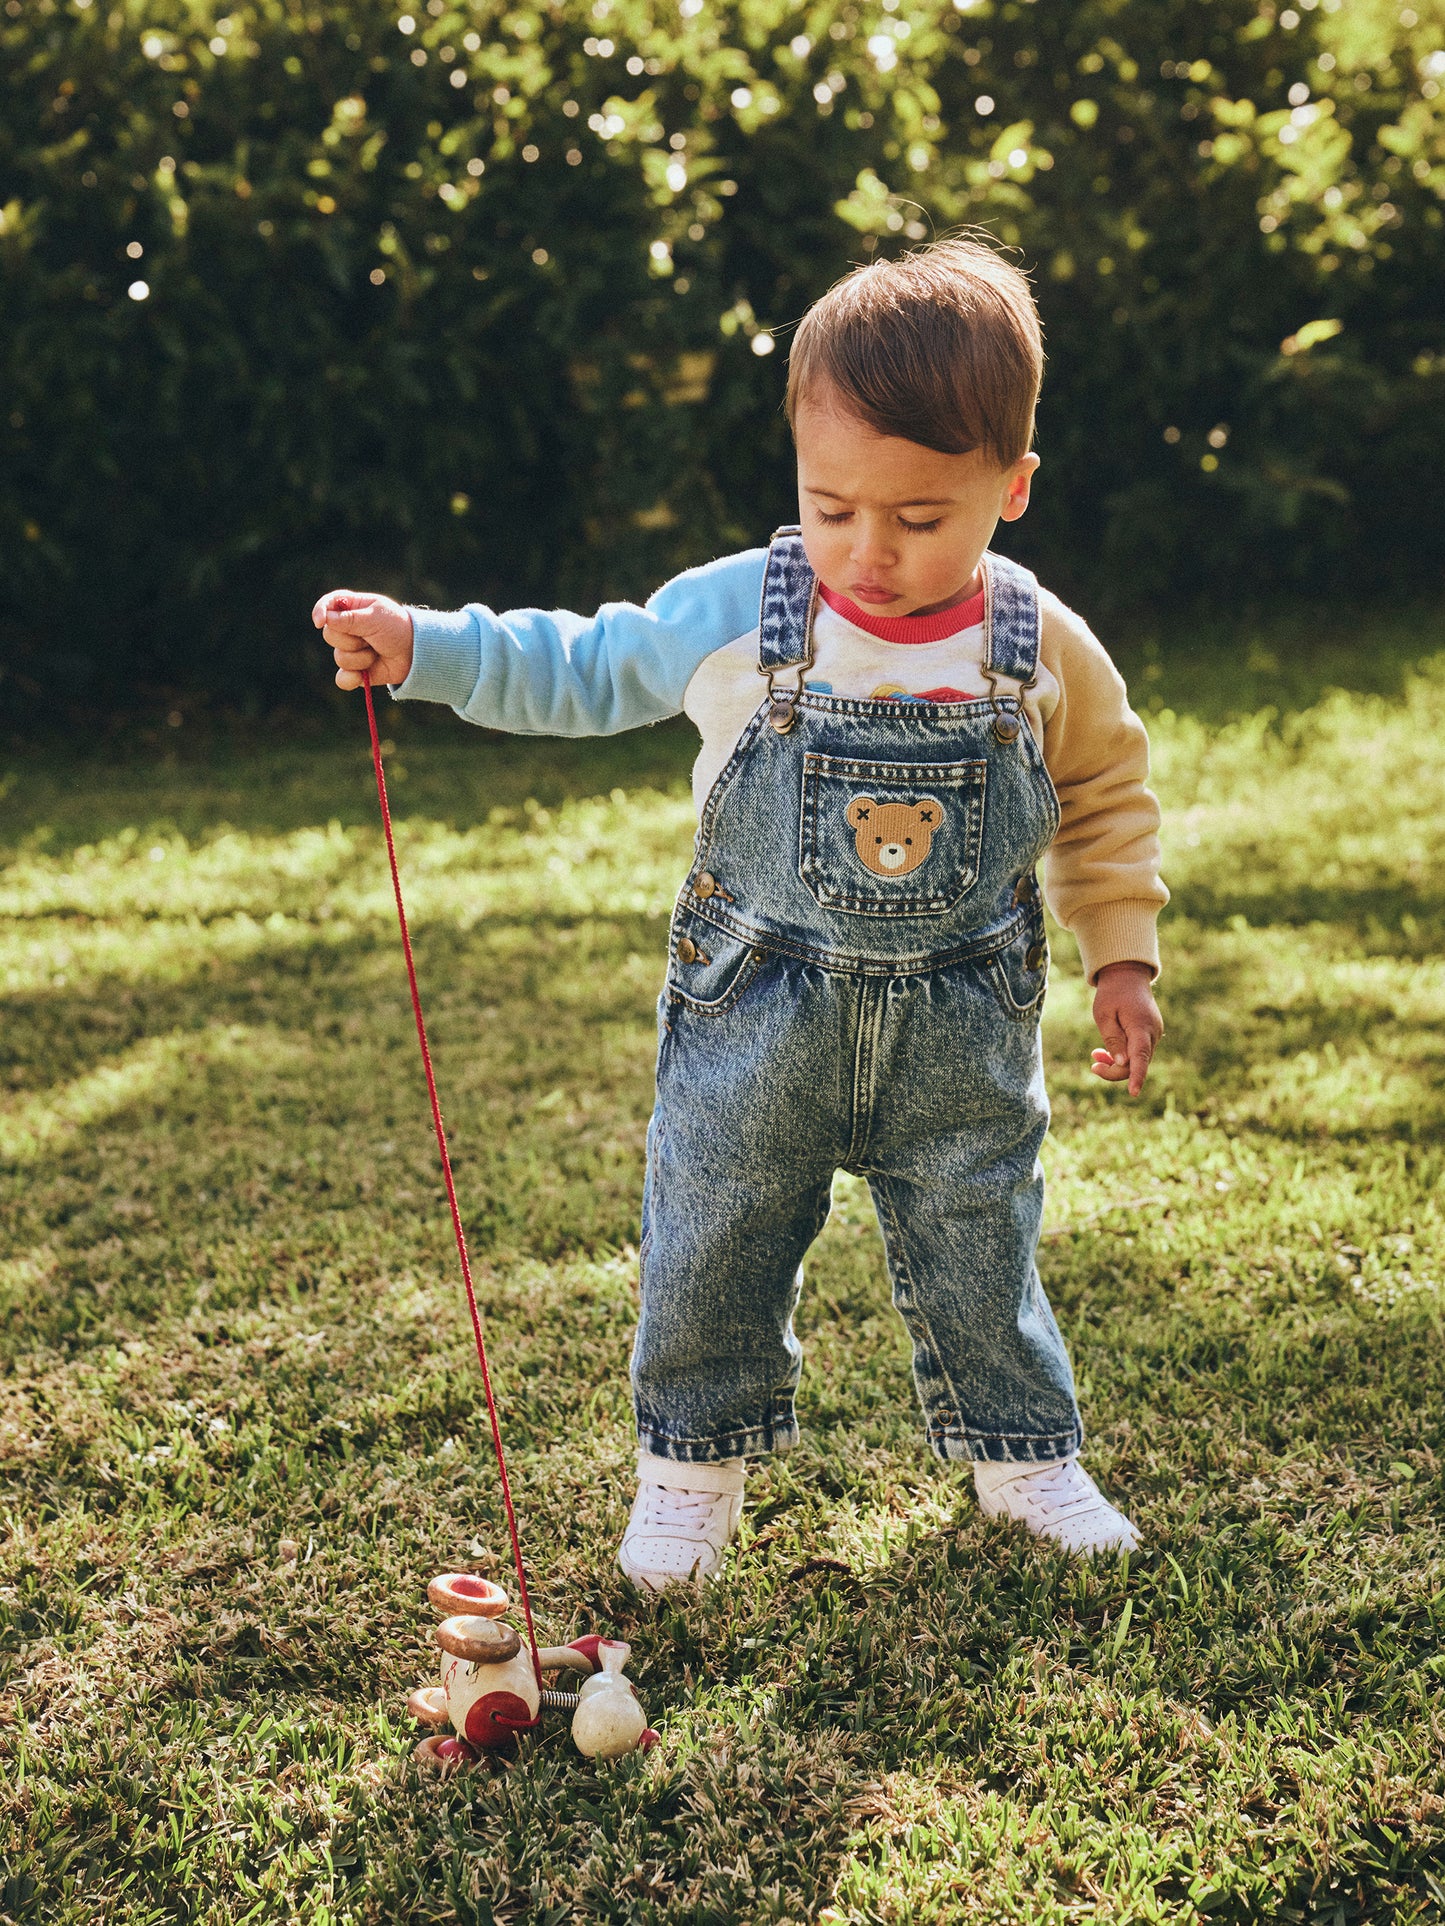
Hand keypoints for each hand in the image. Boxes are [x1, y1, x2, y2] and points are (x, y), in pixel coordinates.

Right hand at [312, 589, 414, 689]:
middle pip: (330, 635)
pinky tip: (361, 676)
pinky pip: (342, 678)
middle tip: (371, 638)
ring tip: (377, 652)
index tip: (320, 622)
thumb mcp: (375, 618)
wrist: (417, 654)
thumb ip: (350, 619)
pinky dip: (350, 678)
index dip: (321, 611)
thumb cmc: (398, 628)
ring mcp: (351, 650)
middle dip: (350, 640)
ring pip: (339, 657)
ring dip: (361, 657)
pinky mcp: (357, 671)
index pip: (328, 605)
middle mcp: (348, 628)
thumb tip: (326, 619)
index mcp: (353, 608)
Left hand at [1090, 961, 1161, 1096]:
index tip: (1133, 1093)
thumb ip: (1112, 1039)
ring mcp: (1154, 1034)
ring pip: (1137, 1060)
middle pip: (1136, 1063)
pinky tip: (1104, 1052)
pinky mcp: (1151, 1034)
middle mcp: (1153, 1033)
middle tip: (1093, 1065)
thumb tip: (1121, 1064)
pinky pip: (1138, 1052)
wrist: (1128, 976)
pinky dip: (1123, 1055)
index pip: (1140, 1057)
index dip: (1137, 1077)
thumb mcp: (1104, 1015)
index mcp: (1141, 1027)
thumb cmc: (1112, 993)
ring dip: (1116, 1063)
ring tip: (1095, 1055)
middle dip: (1114, 1070)